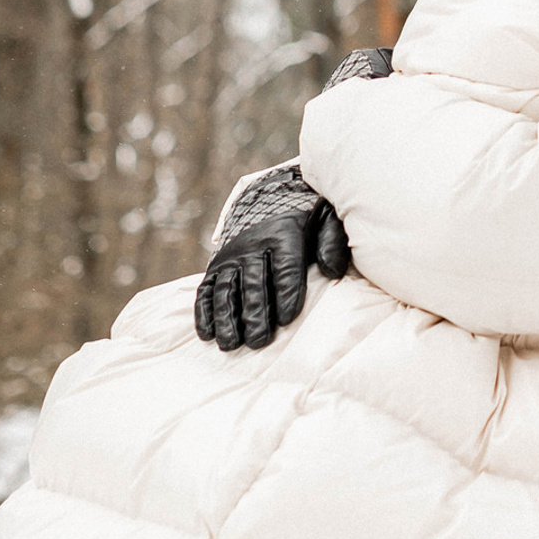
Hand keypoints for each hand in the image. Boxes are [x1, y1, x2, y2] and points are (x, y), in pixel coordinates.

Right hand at [195, 174, 350, 351]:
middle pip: (253, 282)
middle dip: (255, 313)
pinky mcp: (215, 265)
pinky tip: (208, 334)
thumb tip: (333, 271)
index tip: (288, 318)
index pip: (285, 266)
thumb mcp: (326, 218)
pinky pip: (206, 290)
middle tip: (259, 341)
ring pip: (226, 289)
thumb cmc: (305, 214)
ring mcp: (231, 256)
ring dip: (226, 318)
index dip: (287, 292)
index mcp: (284, 233)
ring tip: (231, 344)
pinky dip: (204, 312)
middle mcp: (253, 244)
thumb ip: (332, 241)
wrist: (270, 193)